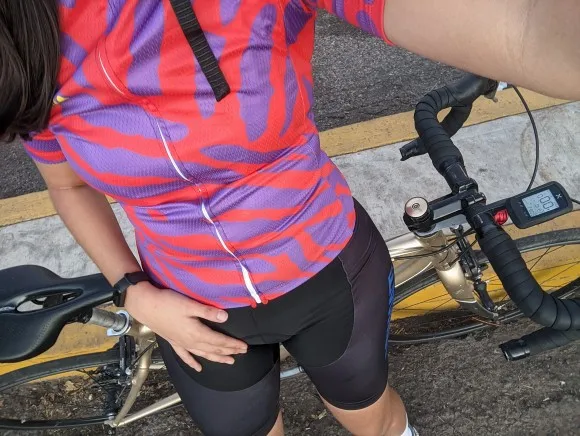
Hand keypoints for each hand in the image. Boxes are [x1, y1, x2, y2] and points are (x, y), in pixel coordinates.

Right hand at [124, 282, 246, 371]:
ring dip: (216, 358)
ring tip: (228, 362)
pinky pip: (185, 356)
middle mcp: (190, 341)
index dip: (233, 344)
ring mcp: (181, 343)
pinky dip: (192, 362)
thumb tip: (225, 318)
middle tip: (241, 353)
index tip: (244, 347)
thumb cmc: (168, 302)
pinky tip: (198, 368)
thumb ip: (208, 312)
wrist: (145, 305)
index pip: (219, 341)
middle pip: (213, 349)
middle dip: (229, 352)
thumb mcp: (189, 305)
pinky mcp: (173, 342)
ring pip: (203, 354)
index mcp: (197, 332)